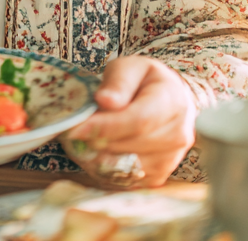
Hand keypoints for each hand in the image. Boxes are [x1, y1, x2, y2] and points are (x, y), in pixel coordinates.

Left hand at [63, 56, 196, 187]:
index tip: (76, 127)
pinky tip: (93, 151)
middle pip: (130, 145)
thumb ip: (118, 82)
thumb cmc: (145, 80)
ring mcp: (170, 160)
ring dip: (97, 156)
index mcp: (172, 101)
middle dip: (96, 139)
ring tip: (80, 139)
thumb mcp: (130, 67)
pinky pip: (126, 179)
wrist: (169, 99)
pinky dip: (104, 168)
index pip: (139, 120)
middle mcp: (177, 134)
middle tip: (70, 131)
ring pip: (126, 166)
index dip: (105, 126)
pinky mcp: (158, 176)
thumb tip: (105, 101)